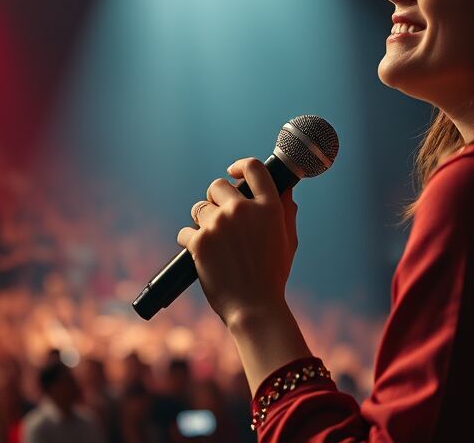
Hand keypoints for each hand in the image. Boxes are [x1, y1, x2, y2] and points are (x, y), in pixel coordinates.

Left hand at [176, 158, 299, 327]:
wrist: (255, 307)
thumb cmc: (273, 276)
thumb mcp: (288, 241)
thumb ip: (286, 212)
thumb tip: (285, 190)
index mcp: (269, 207)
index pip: (253, 169)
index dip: (241, 166)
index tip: (233, 172)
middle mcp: (243, 210)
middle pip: (218, 185)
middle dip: (216, 199)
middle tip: (220, 218)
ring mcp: (219, 224)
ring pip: (199, 208)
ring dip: (202, 221)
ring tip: (211, 240)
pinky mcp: (199, 241)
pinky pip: (185, 231)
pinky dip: (189, 241)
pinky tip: (197, 253)